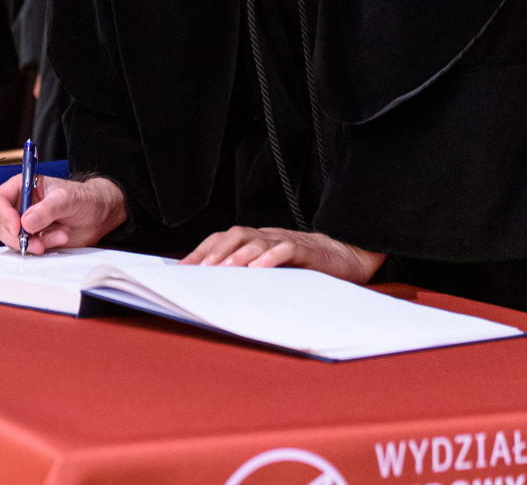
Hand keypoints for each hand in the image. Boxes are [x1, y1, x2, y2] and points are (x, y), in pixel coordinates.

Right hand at [0, 174, 126, 254]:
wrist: (98, 216)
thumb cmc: (83, 198)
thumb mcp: (67, 199)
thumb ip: (47, 209)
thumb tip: (25, 223)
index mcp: (21, 188)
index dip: (2, 214)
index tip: (18, 227)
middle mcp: (19, 206)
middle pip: (0, 224)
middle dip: (17, 237)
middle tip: (37, 244)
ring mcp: (25, 225)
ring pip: (14, 240)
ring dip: (35, 243)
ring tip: (61, 236)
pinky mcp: (34, 239)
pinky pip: (28, 248)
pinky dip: (43, 247)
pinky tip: (61, 239)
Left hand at [181, 226, 385, 284]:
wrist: (345, 258)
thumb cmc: (304, 268)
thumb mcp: (272, 271)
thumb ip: (249, 275)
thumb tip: (216, 292)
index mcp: (255, 240)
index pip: (222, 239)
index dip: (201, 251)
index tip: (181, 269)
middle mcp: (266, 236)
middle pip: (234, 235)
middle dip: (213, 251)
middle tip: (198, 269)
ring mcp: (285, 240)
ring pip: (257, 240)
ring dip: (238, 254)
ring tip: (224, 269)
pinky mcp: (305, 249)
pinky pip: (285, 249)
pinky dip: (271, 257)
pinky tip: (259, 270)